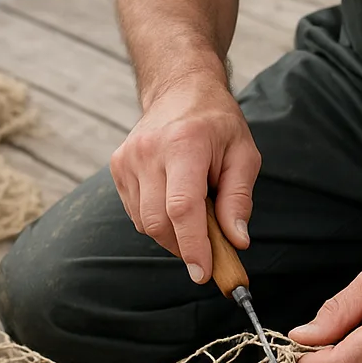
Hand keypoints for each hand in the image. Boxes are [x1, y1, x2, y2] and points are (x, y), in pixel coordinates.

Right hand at [110, 72, 260, 282]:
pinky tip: (175, 205)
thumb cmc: (217, 123)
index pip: (182, 208)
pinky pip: (136, 213)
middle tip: (210, 251)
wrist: (179, 88)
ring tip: (196, 218)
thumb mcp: (244, 154)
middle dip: (185, 247)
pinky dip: (158, 222)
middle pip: (159, 222)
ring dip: (173, 235)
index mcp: (183, 145)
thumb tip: (237, 241)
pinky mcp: (117, 167)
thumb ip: (239, 199)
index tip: (203, 274)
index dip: (193, 246)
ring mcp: (127, 160)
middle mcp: (147, 152)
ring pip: (145, 223)